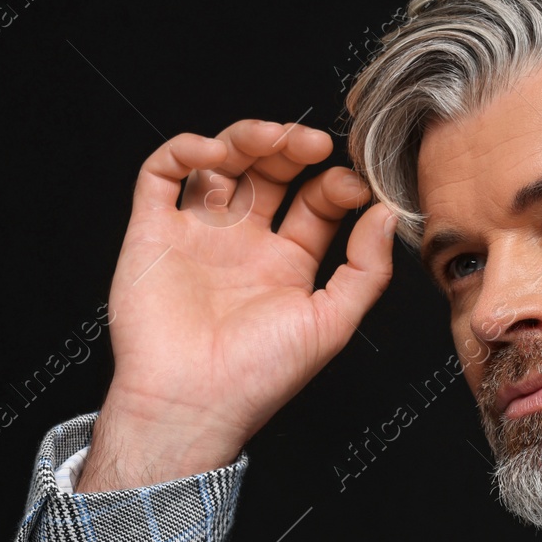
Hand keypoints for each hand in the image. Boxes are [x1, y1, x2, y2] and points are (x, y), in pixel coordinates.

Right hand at [81, 119, 394, 487]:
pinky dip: (185, 150)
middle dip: (291, 148)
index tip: (353, 183)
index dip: (334, 182)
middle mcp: (242, 245)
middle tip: (312, 143)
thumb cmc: (259, 377)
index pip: (314, 202)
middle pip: (269, 173)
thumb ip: (366, 269)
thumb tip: (388, 214)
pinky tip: (215, 152)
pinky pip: (160, 174)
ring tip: (273, 138)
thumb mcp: (331, 322)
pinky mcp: (153, 232)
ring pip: (220, 163)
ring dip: (247, 138)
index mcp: (286, 265)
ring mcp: (198, 235)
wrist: (192, 404)